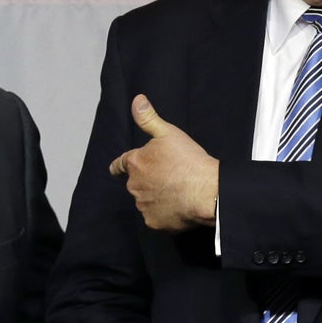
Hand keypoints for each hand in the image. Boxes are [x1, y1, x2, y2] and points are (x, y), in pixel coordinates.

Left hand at [109, 94, 218, 231]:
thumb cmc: (188, 160)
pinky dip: (164, 213)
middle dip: (146, 181)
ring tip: (176, 191)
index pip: (119, 165)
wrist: (206, 191)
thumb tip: (137, 100)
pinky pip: (156, 217)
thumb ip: (149, 118)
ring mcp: (143, 205)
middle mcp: (134, 185)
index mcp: (135, 163)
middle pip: (136, 183)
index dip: (119, 166)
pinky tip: (178, 206)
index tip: (116, 169)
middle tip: (167, 177)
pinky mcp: (153, 222)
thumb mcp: (168, 133)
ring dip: (155, 197)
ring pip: (146, 200)